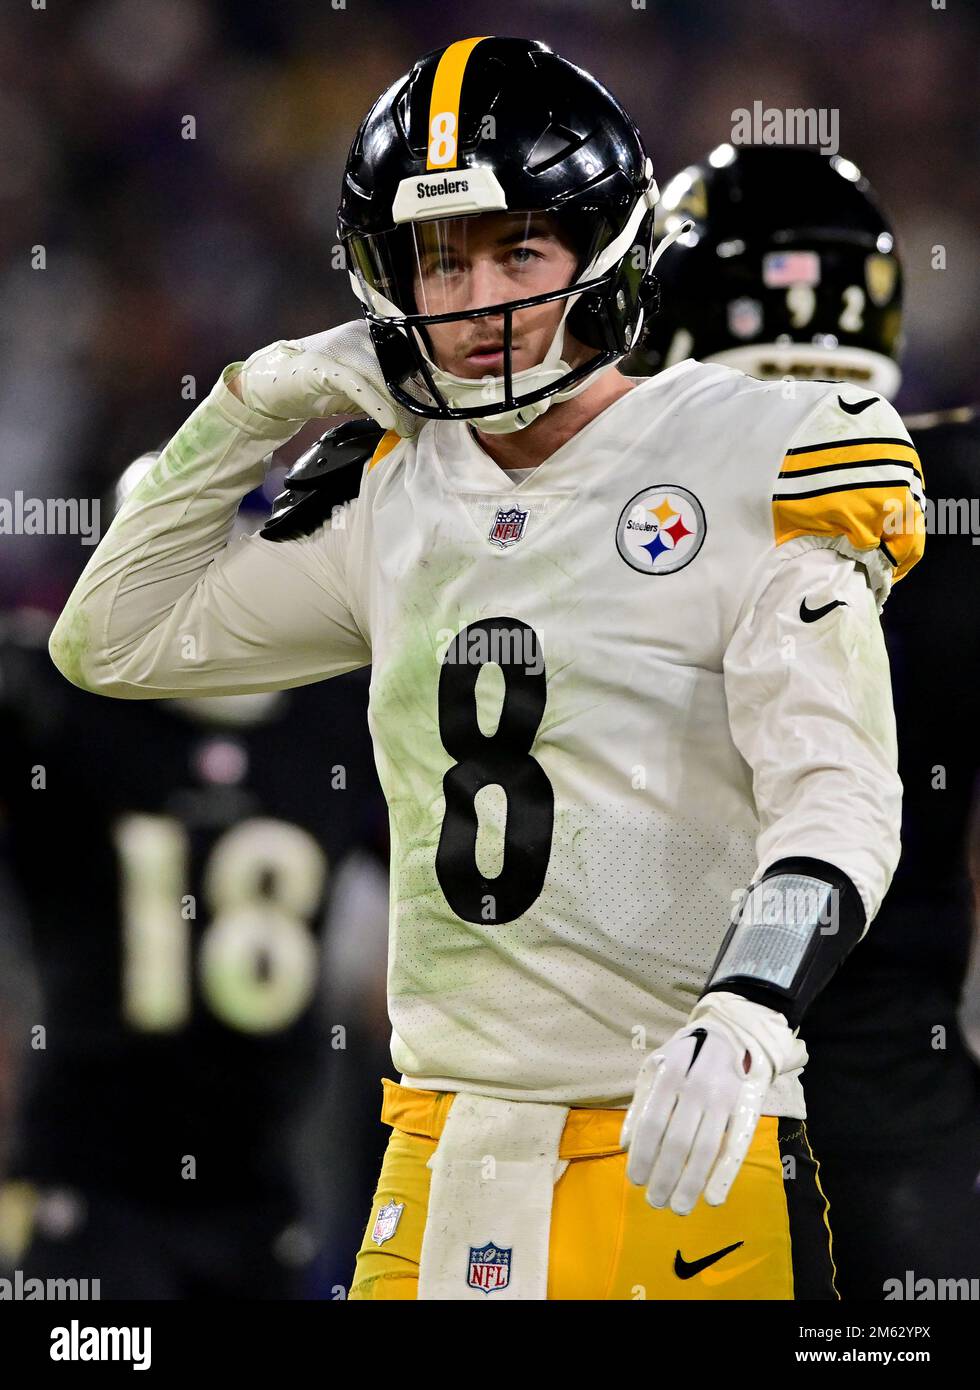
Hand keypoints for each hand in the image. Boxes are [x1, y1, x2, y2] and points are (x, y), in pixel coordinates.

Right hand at [228, 319, 420, 437]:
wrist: (277, 383)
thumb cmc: (322, 384)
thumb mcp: (361, 386)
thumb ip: (386, 392)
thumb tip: (417, 409)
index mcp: (372, 334)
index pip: (407, 356)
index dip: (423, 382)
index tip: (435, 405)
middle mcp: (359, 335)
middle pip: (397, 368)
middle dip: (412, 399)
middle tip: (421, 424)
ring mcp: (340, 347)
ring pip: (380, 377)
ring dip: (396, 407)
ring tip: (405, 428)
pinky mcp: (324, 364)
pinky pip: (357, 384)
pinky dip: (375, 405)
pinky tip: (387, 422)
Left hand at [620, 991, 807, 1214]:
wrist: (734, 1033)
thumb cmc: (687, 1055)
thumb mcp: (657, 1066)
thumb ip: (641, 1103)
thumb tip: (624, 1145)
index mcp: (670, 1073)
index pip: (652, 1122)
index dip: (643, 1155)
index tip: (635, 1180)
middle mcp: (697, 1086)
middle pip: (677, 1141)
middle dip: (664, 1176)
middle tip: (654, 1202)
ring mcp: (724, 1099)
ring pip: (705, 1149)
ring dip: (690, 1183)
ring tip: (679, 1207)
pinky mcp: (744, 1109)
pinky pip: (735, 1147)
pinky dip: (725, 1176)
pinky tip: (714, 1199)